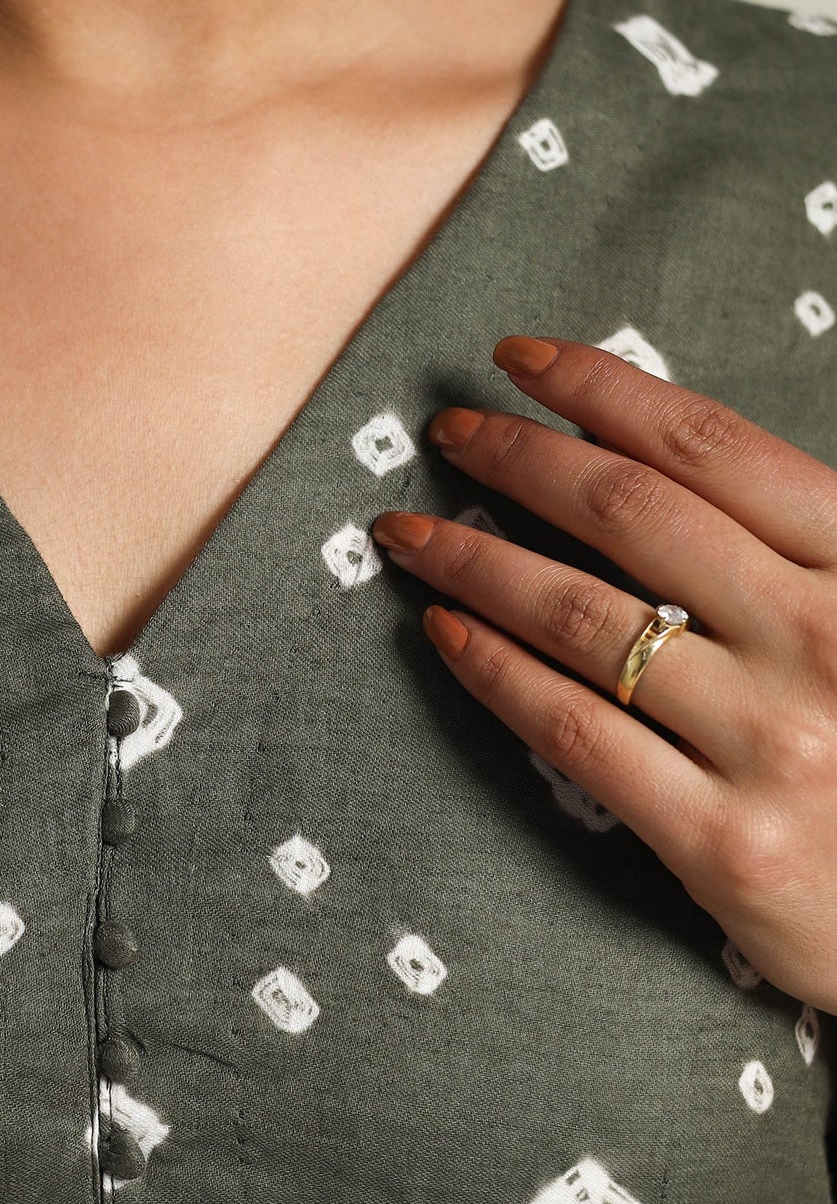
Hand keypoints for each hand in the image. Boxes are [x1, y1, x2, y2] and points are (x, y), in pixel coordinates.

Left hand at [370, 336, 836, 1014]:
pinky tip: (442, 631)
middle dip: (522, 458)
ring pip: (584, 618)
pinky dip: (497, 673)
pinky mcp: (725, 842)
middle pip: (632, 517)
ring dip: (477, 559)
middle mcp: (827, 639)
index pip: (716, 449)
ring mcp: (775, 743)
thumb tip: (664, 468)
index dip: (605, 391)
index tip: (522, 361)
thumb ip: (811, 547)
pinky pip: (578, 733)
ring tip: (409, 530)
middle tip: (449, 429)